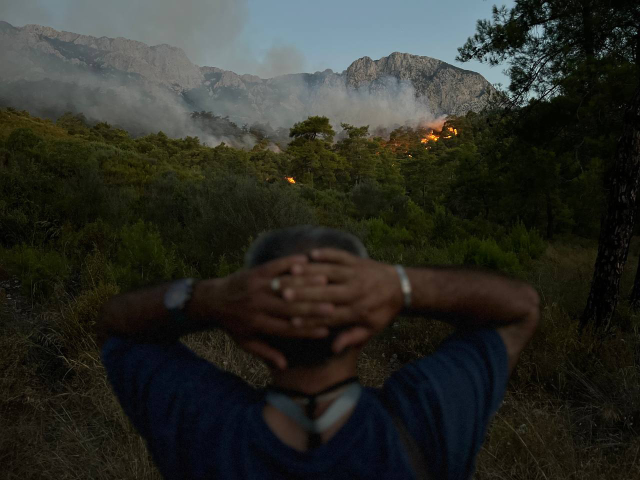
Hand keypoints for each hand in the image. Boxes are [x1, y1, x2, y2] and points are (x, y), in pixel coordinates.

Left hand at [194, 254, 335, 368]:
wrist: (212, 300)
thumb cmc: (233, 324)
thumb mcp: (245, 342)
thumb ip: (265, 353)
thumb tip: (284, 366)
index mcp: (257, 324)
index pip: (286, 329)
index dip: (307, 330)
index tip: (326, 330)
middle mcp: (257, 306)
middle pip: (289, 308)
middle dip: (312, 308)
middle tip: (333, 307)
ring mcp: (256, 287)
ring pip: (285, 286)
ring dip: (306, 283)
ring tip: (327, 282)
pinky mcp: (254, 272)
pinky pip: (275, 266)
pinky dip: (291, 263)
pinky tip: (308, 260)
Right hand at [283, 249, 403, 352]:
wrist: (401, 287)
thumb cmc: (382, 311)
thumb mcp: (371, 330)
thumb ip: (352, 338)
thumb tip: (333, 349)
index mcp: (357, 311)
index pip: (329, 316)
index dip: (310, 317)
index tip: (291, 319)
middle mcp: (355, 291)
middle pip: (325, 293)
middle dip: (303, 293)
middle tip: (283, 293)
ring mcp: (356, 274)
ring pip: (329, 272)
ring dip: (310, 271)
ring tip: (291, 271)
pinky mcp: (357, 261)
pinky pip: (340, 255)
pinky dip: (326, 253)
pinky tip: (310, 254)